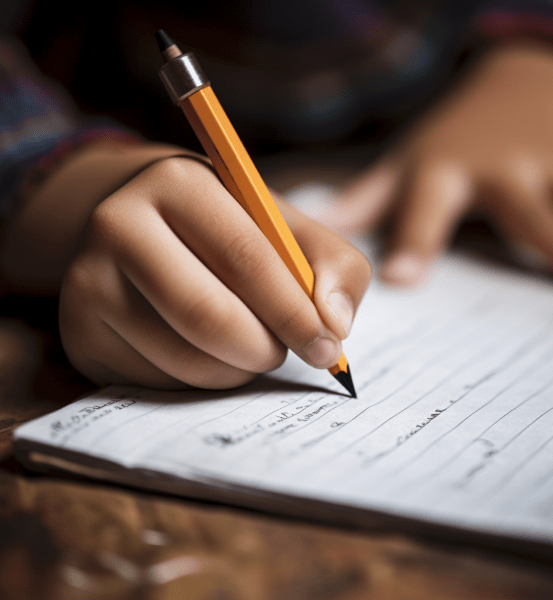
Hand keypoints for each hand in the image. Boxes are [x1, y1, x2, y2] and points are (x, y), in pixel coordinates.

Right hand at [56, 155, 369, 388]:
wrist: (145, 231)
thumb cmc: (226, 232)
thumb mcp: (283, 228)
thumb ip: (332, 264)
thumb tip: (335, 324)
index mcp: (178, 183)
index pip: (246, 257)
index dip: (294, 311)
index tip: (327, 344)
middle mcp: (118, 225)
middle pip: (207, 316)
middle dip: (265, 348)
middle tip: (286, 352)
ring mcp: (87, 283)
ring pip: (186, 361)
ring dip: (238, 370)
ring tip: (248, 345)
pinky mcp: (78, 335)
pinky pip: (161, 384)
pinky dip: (202, 381)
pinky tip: (206, 351)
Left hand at [330, 41, 552, 295]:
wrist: (516, 89)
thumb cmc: (447, 143)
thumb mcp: (403, 167)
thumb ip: (363, 200)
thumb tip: (314, 223)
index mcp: (443, 173)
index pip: (427, 210)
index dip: (416, 243)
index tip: (403, 278)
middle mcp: (502, 168)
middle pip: (524, 209)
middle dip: (546, 243)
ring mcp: (552, 165)